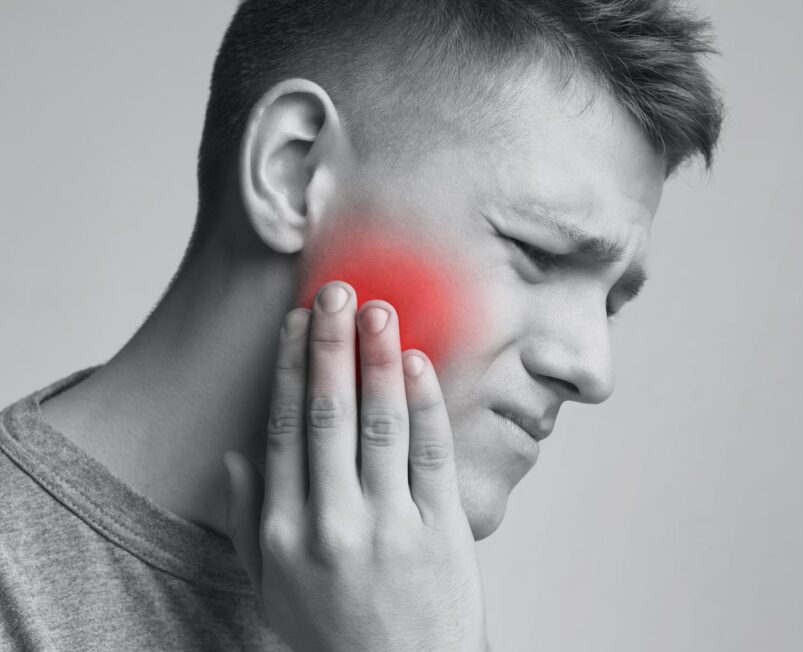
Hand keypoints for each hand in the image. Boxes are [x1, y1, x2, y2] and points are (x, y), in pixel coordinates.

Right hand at [222, 281, 487, 650]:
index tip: (296, 324)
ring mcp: (390, 525)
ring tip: (378, 311)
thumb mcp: (271, 589)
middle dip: (329, 347)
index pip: (282, 431)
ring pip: (380, 425)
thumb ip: (249, 523)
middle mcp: (332, 524)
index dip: (289, 371)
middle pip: (326, 416)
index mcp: (285, 532)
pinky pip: (431, 454)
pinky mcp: (441, 530)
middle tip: (334, 293)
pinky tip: (417, 364)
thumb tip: (235, 457)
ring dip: (377, 360)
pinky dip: (424, 405)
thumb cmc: (335, 633)